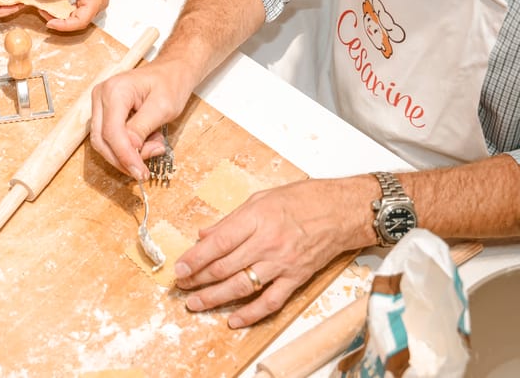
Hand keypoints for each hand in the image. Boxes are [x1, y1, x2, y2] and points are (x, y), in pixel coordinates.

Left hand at [36, 0, 114, 31]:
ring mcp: (93, 1)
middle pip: (78, 21)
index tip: (50, 23)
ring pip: (76, 15)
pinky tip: (54, 4)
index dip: (64, 25)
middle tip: (44, 14)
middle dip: (60, 21)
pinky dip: (64, 8)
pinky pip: (76, 8)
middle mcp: (97, 3)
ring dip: (61, 15)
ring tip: (46, 9)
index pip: (80, 21)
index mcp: (97, 0)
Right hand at [90, 58, 195, 179]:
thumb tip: (129, 150)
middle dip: (124, 158)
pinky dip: (127, 146)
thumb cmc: (170, 83)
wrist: (171, 71)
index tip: (140, 173)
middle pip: (102, 140)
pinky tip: (147, 139)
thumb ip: (142, 128)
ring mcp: (100, 104)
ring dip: (127, 153)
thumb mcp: (162, 107)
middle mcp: (101, 96)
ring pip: (104, 142)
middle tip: (147, 167)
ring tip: (154, 145)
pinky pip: (110, 137)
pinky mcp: (105, 112)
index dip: (125, 156)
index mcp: (115, 91)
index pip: (112, 132)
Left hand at [173, 177, 375, 327]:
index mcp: (256, 219)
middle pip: (225, 267)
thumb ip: (231, 220)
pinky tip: (234, 320)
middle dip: (199, 279)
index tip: (179, 268)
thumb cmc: (301, 200)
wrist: (340, 211)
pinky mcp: (295, 278)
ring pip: (242, 286)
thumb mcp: (260, 199)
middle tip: (181, 286)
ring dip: (215, 298)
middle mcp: (267, 243)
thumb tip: (204, 235)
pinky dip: (251, 314)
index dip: (195, 258)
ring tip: (196, 304)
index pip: (218, 243)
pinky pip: (270, 301)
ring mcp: (282, 263)